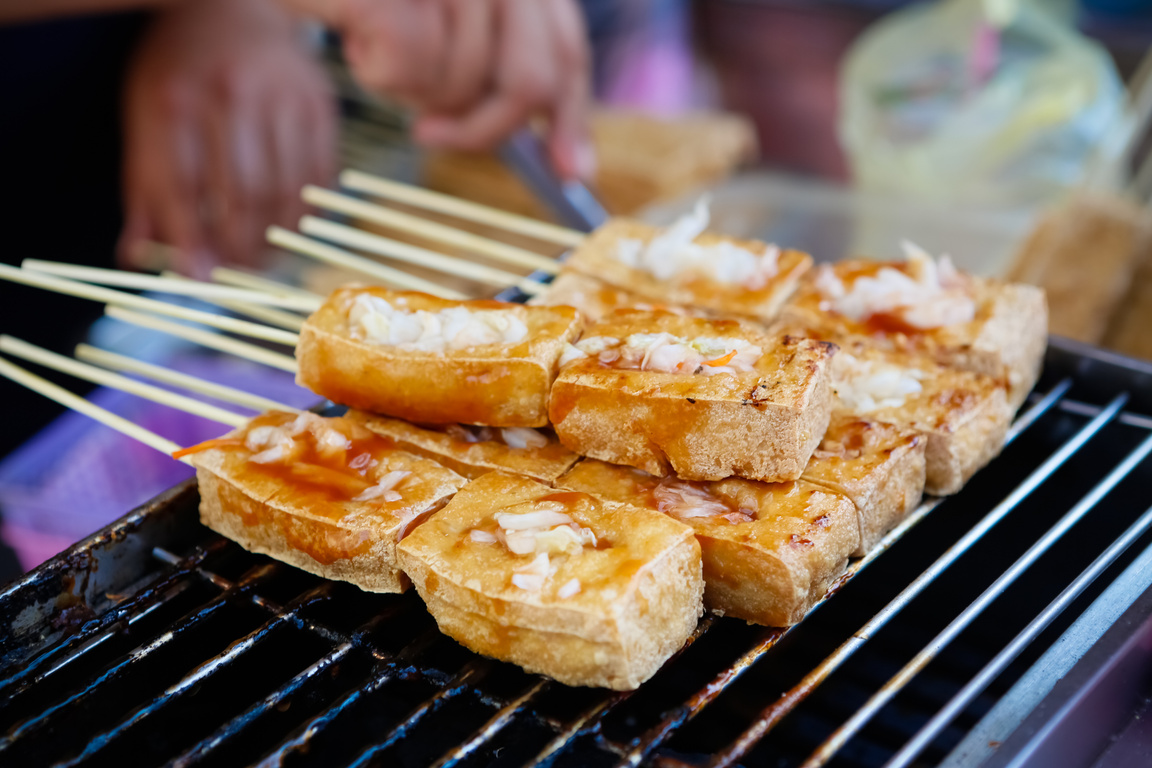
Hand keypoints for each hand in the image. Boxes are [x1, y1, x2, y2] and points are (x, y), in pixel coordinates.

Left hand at [120, 0, 335, 276]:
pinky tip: (293, 223)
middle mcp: (230, 95)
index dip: (191, 240)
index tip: (199, 276)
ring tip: (268, 256)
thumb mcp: (145, 116)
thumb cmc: (183, 69)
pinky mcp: (319, 103)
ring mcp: (281, 97)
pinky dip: (308, 209)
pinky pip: (319, 174)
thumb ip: (142, 188)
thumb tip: (137, 255)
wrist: (237, 8)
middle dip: (241, 247)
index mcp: (174, 99)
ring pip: (285, 191)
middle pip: (241, 197)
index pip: (182, 188)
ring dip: (278, 237)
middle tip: (240, 271)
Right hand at [288, 0, 592, 179]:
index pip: (565, 52)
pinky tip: (355, 41)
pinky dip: (377, 72)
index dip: (571, 118)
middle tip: (430, 132)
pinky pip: (409, 66)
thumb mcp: (444, 28)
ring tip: (375, 47)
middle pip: (528, 81)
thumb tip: (571, 168)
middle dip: (481, 126)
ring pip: (460, 82)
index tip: (572, 174)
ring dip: (410, 89)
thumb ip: (503, 77)